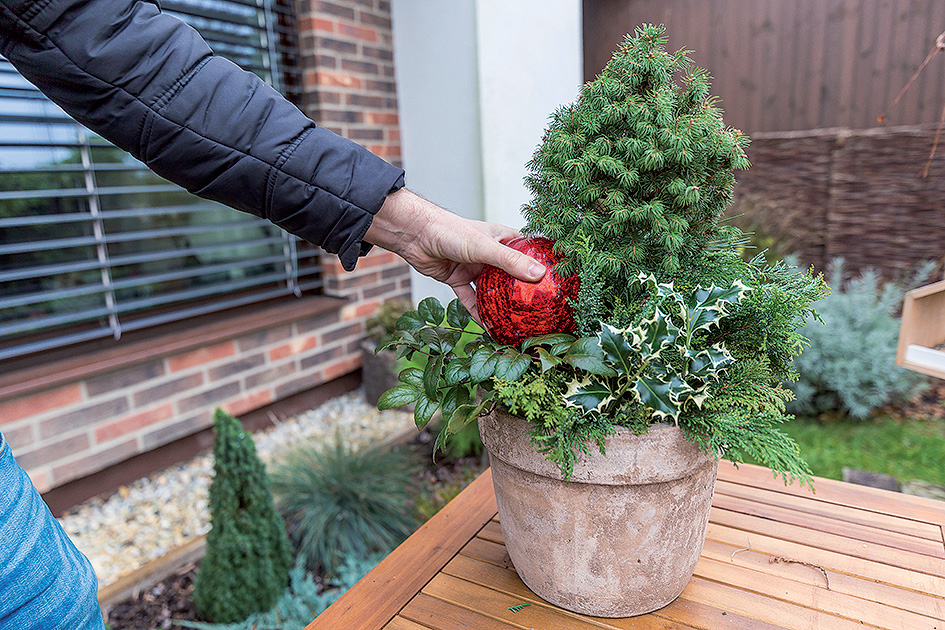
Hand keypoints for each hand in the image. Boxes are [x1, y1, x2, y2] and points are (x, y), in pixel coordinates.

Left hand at [364, 188, 545, 320]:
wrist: (414, 234)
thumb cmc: (450, 231)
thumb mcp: (484, 247)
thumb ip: (510, 261)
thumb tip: (539, 275)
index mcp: (502, 239)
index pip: (529, 252)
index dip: (542, 265)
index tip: (557, 283)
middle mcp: (490, 253)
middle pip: (511, 275)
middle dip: (523, 292)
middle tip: (539, 310)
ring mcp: (474, 267)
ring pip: (491, 290)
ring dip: (500, 305)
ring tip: (516, 323)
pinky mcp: (458, 278)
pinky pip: (471, 300)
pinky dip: (478, 313)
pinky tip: (488, 328)